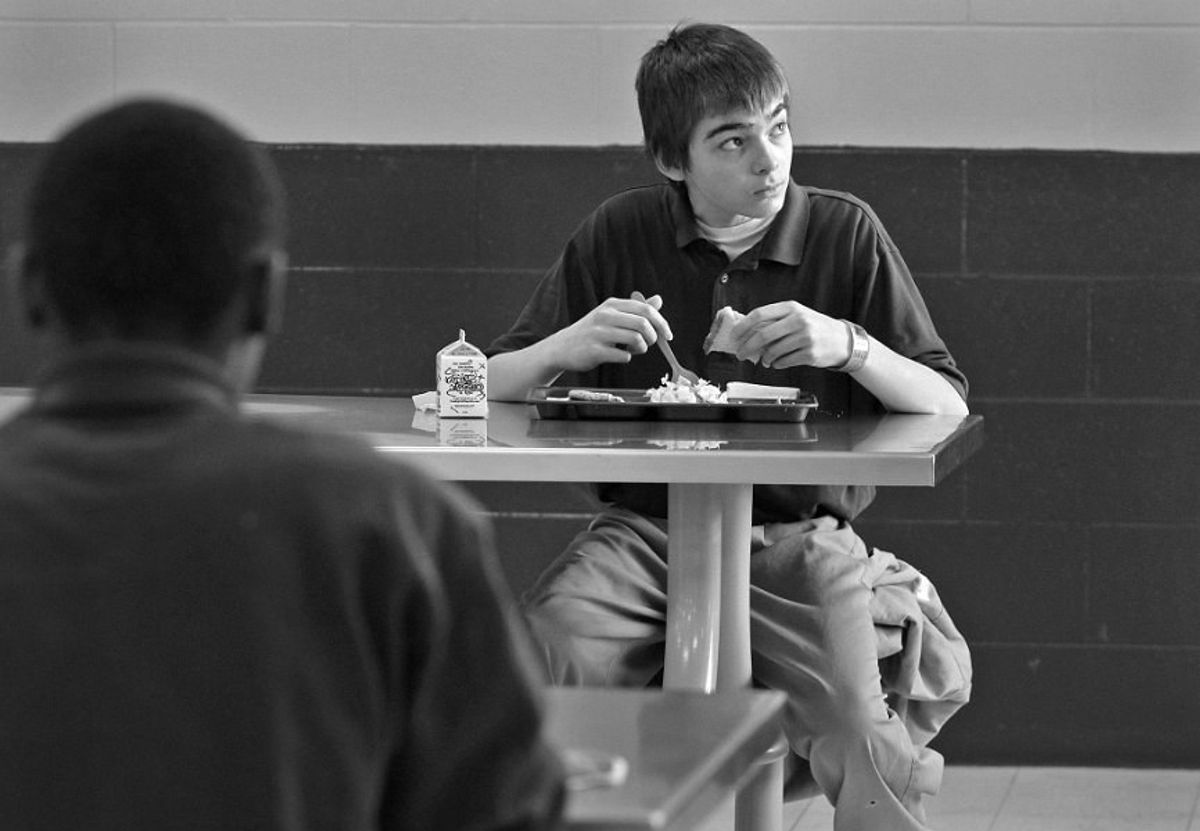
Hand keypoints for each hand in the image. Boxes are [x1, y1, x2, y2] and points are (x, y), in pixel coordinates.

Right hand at [545, 293, 672, 372]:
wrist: (562, 348)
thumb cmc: (591, 332)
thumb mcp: (611, 315)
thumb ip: (635, 309)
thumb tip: (658, 300)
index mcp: (612, 305)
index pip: (645, 309)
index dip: (662, 323)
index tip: (667, 335)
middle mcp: (605, 315)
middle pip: (643, 323)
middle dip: (652, 337)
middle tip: (648, 344)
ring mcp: (599, 333)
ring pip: (636, 339)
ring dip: (641, 348)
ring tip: (632, 349)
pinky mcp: (594, 350)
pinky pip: (624, 355)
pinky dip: (627, 357)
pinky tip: (619, 355)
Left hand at [730, 301, 847, 368]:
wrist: (843, 340)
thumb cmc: (816, 327)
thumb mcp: (797, 316)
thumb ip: (776, 320)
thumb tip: (747, 331)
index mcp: (791, 308)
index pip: (760, 314)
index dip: (743, 326)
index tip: (734, 336)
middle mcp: (798, 320)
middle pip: (762, 334)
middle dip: (747, 347)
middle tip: (741, 354)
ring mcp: (805, 337)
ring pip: (772, 351)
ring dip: (764, 358)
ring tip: (766, 360)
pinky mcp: (809, 353)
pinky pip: (783, 362)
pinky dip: (777, 364)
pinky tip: (778, 363)